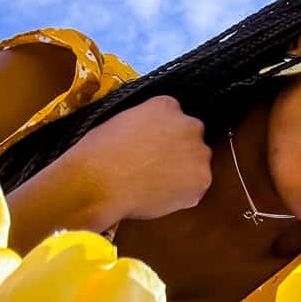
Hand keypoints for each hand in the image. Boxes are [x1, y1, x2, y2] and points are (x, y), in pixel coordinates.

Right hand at [62, 95, 213, 221]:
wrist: (99, 183)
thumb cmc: (98, 154)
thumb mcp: (119, 122)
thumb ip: (144, 125)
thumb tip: (147, 138)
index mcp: (166, 105)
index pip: (174, 117)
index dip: (163, 135)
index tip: (153, 147)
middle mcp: (189, 125)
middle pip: (191, 139)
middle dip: (178, 152)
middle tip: (155, 167)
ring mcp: (198, 153)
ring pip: (197, 164)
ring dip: (183, 173)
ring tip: (154, 184)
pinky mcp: (201, 180)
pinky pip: (195, 189)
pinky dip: (182, 195)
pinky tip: (159, 195)